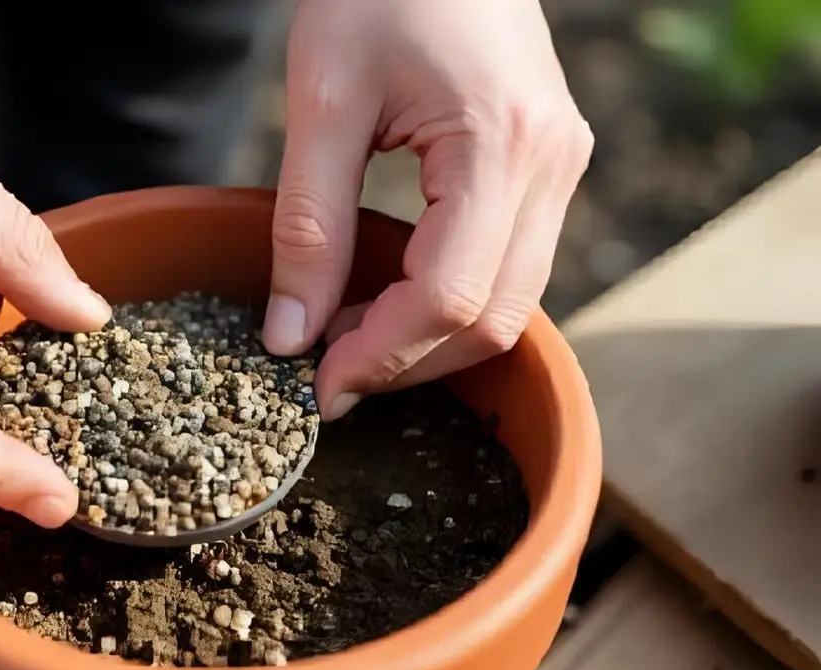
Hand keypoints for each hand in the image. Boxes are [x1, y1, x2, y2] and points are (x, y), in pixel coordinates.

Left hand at [263, 0, 592, 418]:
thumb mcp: (322, 102)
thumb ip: (308, 225)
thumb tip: (290, 337)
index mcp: (503, 144)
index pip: (450, 297)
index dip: (380, 355)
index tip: (316, 384)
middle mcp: (554, 165)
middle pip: (493, 319)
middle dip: (408, 362)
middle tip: (328, 374)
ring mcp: (561, 166)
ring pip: (511, 305)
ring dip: (430, 340)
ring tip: (348, 337)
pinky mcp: (549, 166)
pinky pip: (511, 267)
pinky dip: (451, 303)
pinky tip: (387, 297)